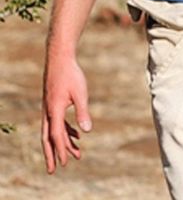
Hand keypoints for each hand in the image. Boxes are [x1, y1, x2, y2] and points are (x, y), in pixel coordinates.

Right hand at [41, 52, 91, 172]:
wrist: (60, 60)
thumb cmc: (71, 75)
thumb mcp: (80, 93)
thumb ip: (83, 112)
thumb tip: (87, 131)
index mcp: (54, 111)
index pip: (56, 135)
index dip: (60, 150)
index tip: (65, 162)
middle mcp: (48, 112)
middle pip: (48, 139)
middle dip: (52, 154)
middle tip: (54, 170)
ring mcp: (49, 109)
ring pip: (53, 132)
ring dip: (63, 144)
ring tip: (76, 155)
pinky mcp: (54, 105)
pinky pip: (58, 123)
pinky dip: (66, 131)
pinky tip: (78, 136)